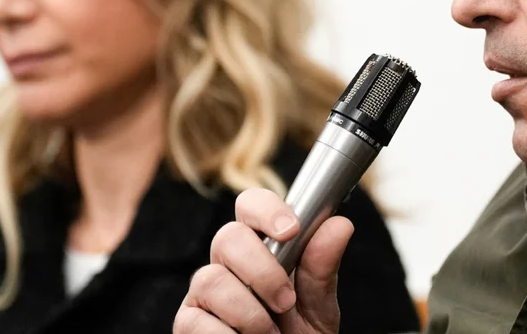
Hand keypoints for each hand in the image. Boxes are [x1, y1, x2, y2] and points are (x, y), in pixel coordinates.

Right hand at [174, 188, 352, 333]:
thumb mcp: (318, 307)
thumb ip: (322, 270)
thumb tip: (339, 225)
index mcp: (260, 249)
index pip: (251, 206)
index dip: (266, 210)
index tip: (291, 230)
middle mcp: (228, 264)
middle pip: (227, 237)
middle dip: (262, 271)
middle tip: (286, 302)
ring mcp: (204, 293)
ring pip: (210, 279)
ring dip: (248, 311)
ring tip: (269, 333)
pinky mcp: (187, 323)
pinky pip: (194, 319)